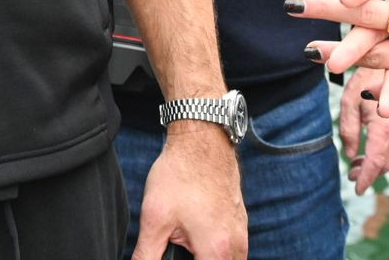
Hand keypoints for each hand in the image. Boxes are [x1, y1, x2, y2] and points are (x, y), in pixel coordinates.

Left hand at [134, 124, 246, 259]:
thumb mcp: (155, 219)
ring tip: (185, 244)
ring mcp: (242, 233)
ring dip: (207, 258)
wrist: (202, 139)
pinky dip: (216, 251)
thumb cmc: (180, 174)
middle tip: (177, 249)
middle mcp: (236, 246)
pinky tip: (196, 235)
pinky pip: (233, 251)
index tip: (169, 254)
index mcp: (216, 251)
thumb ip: (146, 254)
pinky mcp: (241, 222)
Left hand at [338, 66, 388, 194]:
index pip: (376, 162)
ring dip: (378, 166)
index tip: (357, 189)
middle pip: (386, 164)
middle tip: (352, 174)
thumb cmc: (366, 77)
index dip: (366, 179)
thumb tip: (350, 156)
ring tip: (358, 165)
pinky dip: (387, 156)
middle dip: (369, 174)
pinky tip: (373, 152)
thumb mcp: (348, 101)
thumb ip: (348, 130)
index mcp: (384, 126)